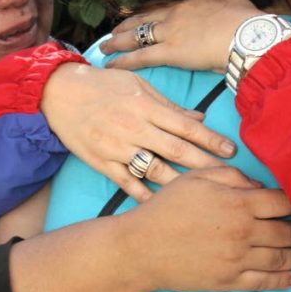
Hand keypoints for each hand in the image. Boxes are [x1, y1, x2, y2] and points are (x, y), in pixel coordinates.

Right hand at [42, 63, 237, 201]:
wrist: (59, 92)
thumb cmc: (102, 85)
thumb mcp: (138, 86)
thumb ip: (168, 105)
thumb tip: (198, 119)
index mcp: (147, 107)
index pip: (186, 127)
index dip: (211, 140)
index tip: (232, 152)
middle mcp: (135, 128)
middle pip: (177, 151)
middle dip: (206, 165)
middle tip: (230, 179)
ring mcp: (118, 147)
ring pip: (155, 170)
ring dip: (181, 184)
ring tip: (203, 196)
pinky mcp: (102, 162)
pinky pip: (127, 182)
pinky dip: (145, 195)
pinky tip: (162, 206)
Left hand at [101, 0, 259, 72]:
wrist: (247, 33)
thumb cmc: (248, 23)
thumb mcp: (236, 6)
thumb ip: (226, 9)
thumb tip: (228, 11)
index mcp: (193, 3)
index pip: (164, 7)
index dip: (150, 13)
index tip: (141, 15)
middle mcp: (177, 14)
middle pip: (145, 18)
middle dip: (128, 24)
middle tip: (114, 29)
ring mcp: (171, 32)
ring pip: (137, 35)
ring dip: (118, 40)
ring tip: (105, 46)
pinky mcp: (170, 52)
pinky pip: (140, 57)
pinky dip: (123, 61)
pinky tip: (110, 65)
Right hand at [120, 166, 290, 291]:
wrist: (141, 249)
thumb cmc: (166, 208)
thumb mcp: (196, 179)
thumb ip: (232, 176)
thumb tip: (260, 186)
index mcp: (237, 203)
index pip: (282, 202)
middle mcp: (243, 232)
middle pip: (287, 232)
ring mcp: (237, 259)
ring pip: (280, 259)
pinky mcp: (228, 281)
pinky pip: (263, 281)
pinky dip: (282, 281)